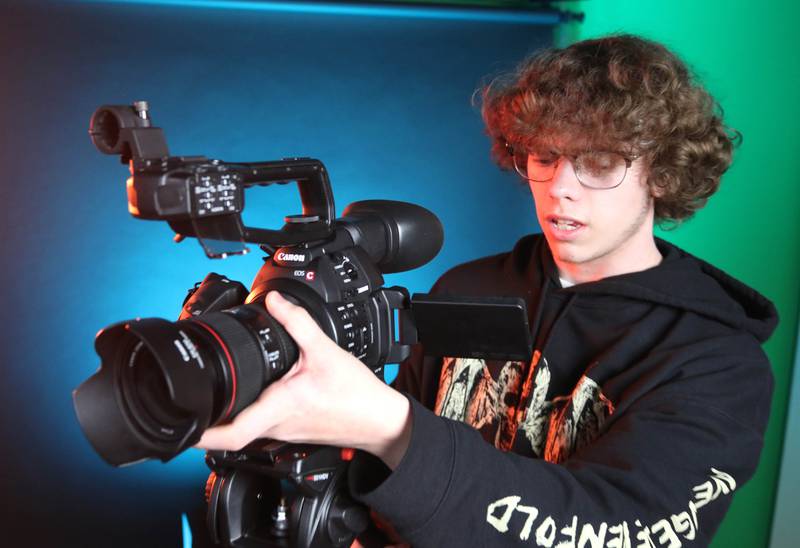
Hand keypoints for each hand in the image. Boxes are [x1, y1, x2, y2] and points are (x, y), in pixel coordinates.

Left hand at [196, 291, 411, 468]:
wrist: (379, 420)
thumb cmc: (356, 394)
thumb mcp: (325, 351)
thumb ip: (298, 322)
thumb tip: (274, 301)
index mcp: (279, 407)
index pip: (230, 433)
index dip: (200, 433)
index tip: (180, 426)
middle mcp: (276, 426)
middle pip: (229, 433)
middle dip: (205, 421)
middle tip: (187, 403)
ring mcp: (283, 432)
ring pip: (244, 431)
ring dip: (226, 418)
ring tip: (212, 397)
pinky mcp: (292, 431)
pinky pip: (261, 427)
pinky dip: (248, 414)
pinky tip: (251, 396)